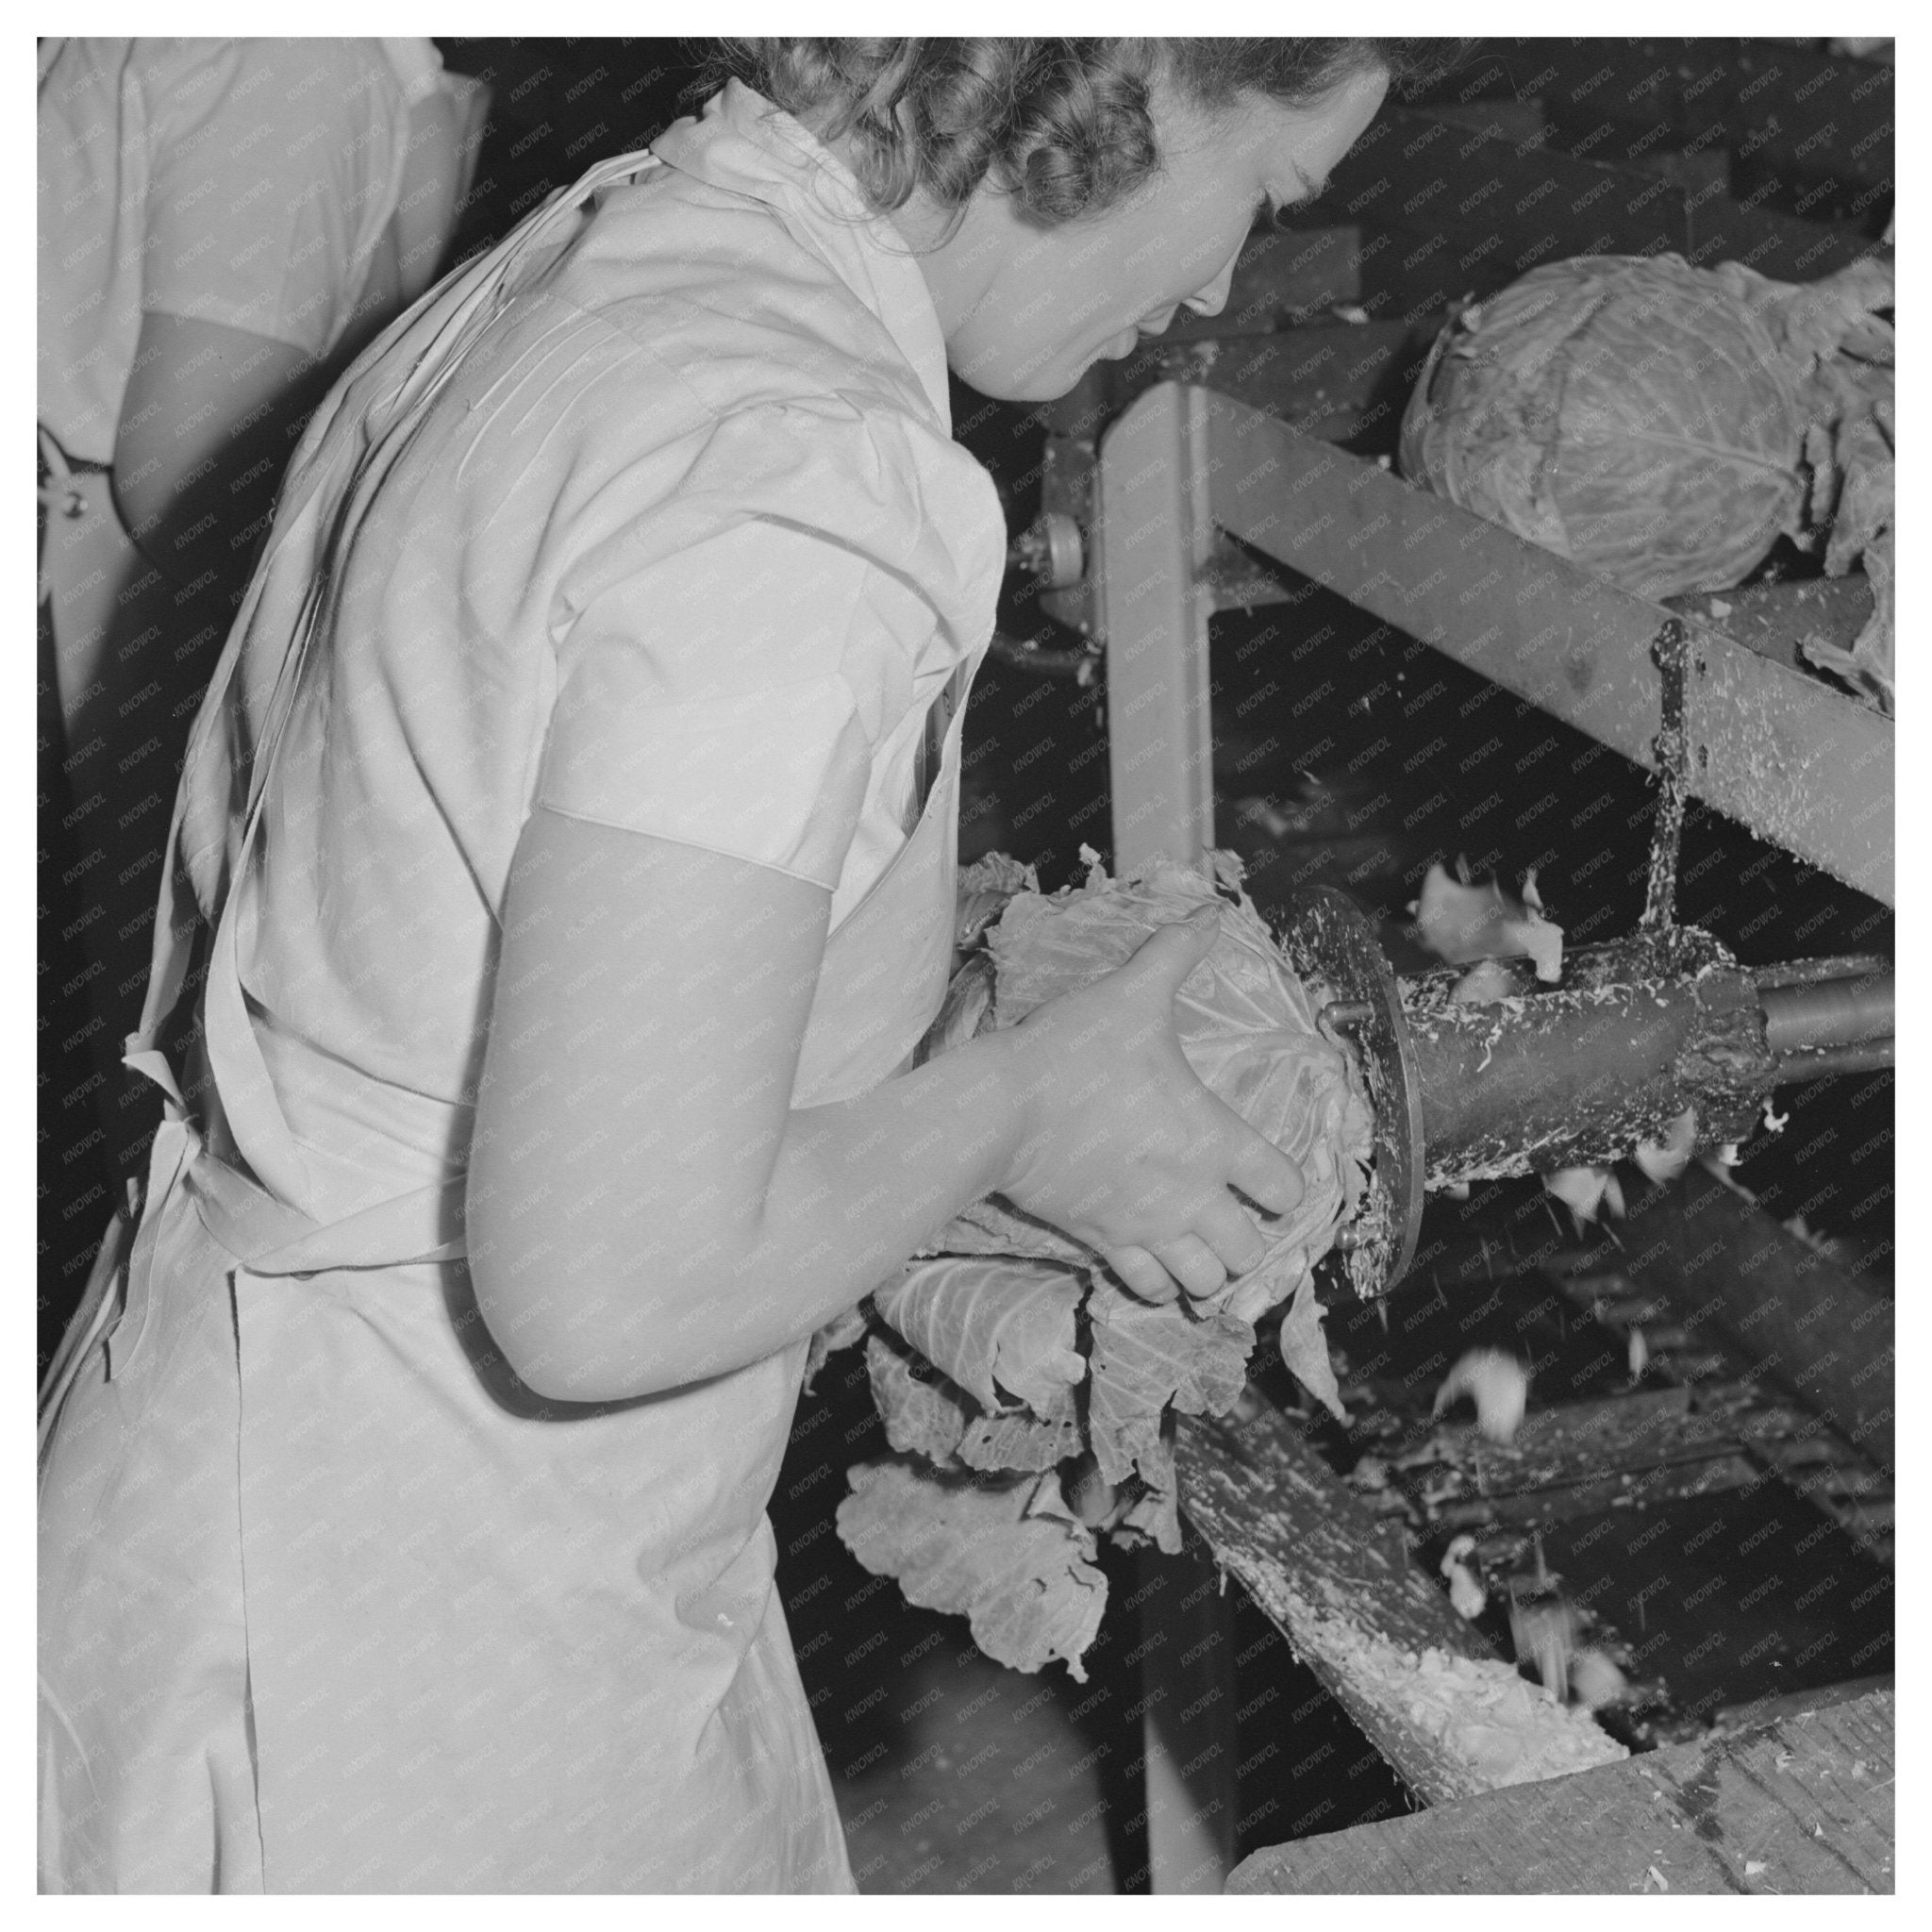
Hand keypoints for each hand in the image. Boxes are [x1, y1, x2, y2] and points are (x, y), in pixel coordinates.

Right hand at [995, 905, 1304, 1302]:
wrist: (1000, 1108)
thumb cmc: (1074, 1051)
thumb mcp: (1132, 992)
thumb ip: (1176, 952)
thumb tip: (1210, 910)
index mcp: (1215, 1140)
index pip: (1286, 1189)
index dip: (1285, 1185)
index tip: (1266, 1175)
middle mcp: (1191, 1195)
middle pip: (1250, 1252)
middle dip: (1248, 1239)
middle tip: (1230, 1214)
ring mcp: (1147, 1226)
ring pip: (1205, 1284)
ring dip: (1208, 1269)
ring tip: (1197, 1245)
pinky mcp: (1103, 1242)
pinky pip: (1147, 1289)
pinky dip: (1157, 1283)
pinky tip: (1150, 1258)